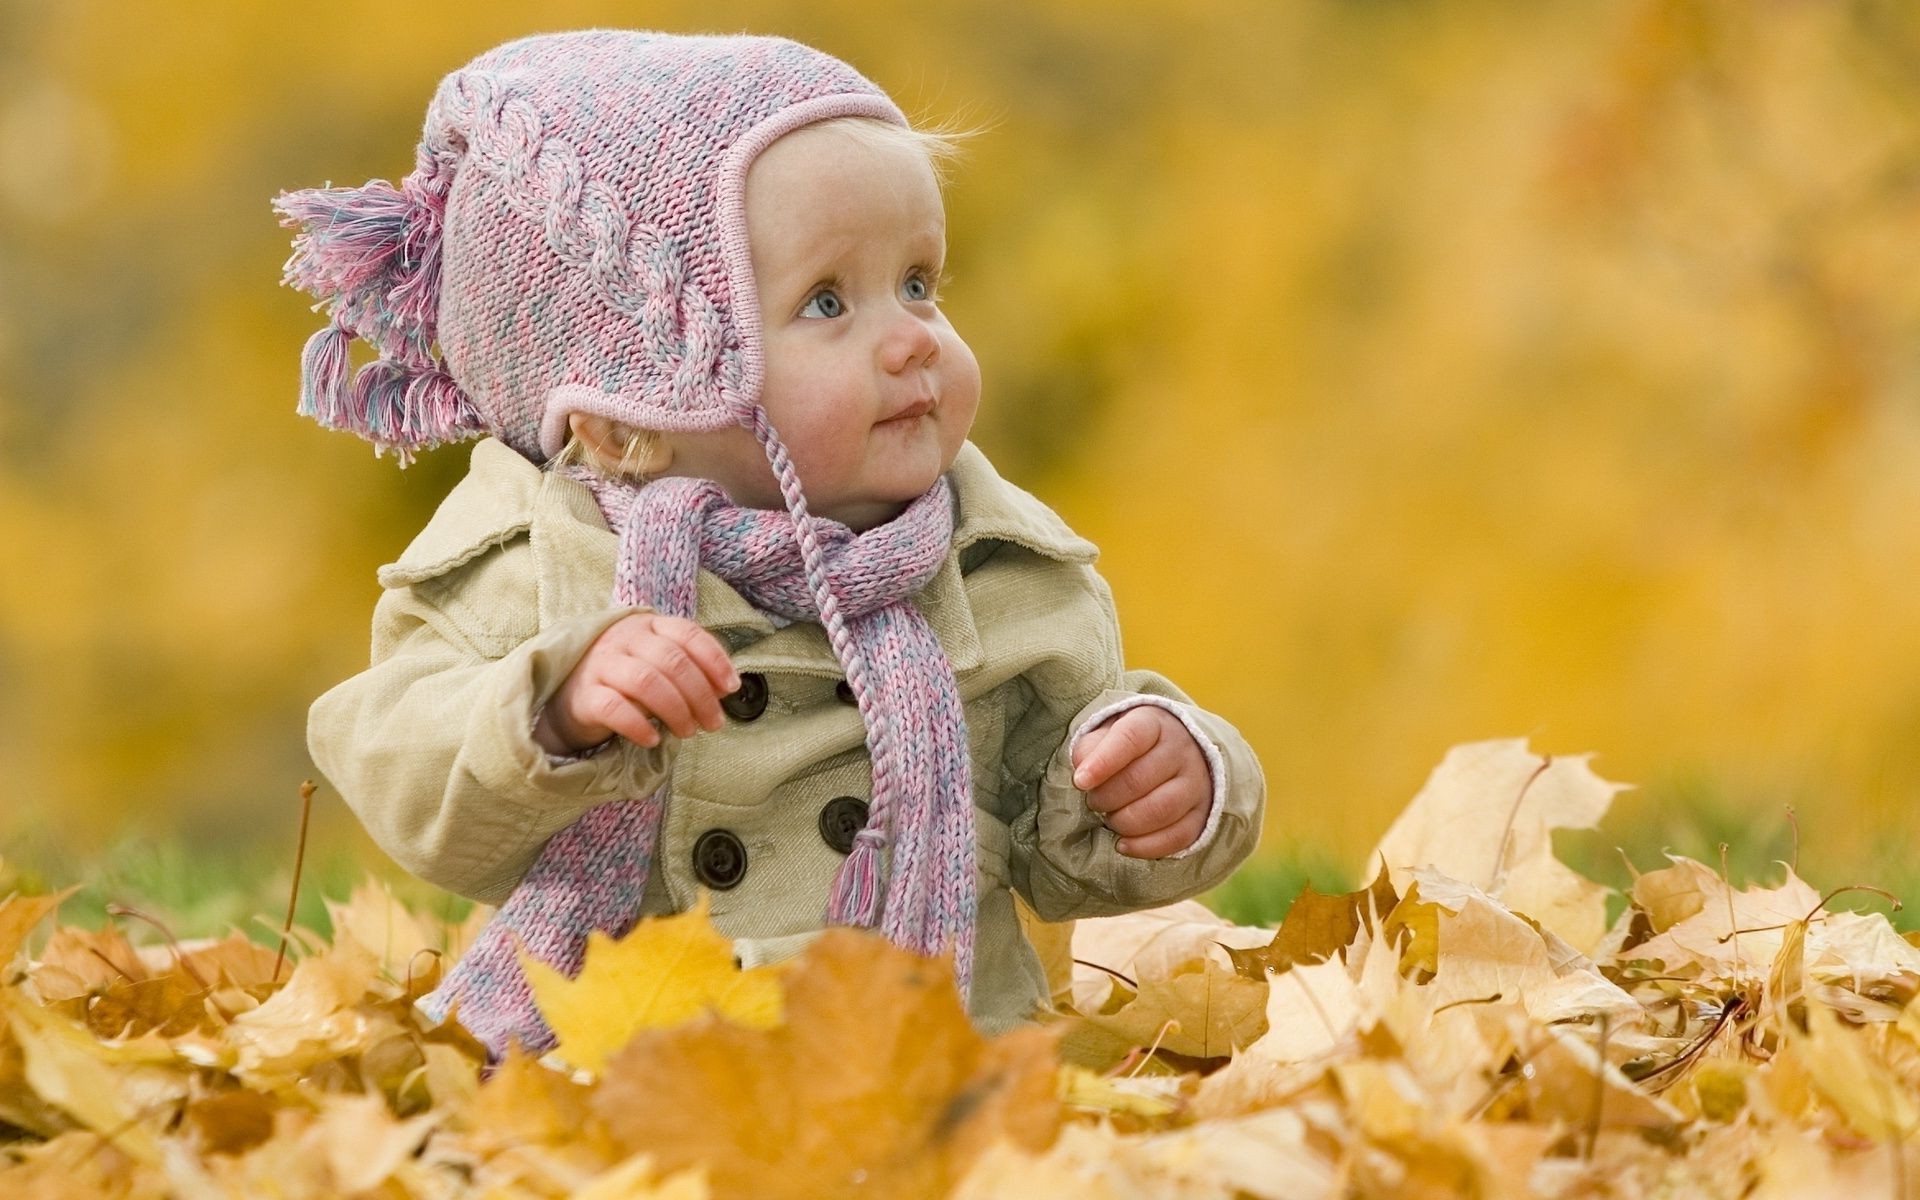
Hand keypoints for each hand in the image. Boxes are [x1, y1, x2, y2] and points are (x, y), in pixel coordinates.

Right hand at [535, 612, 739, 754]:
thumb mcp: (659, 667)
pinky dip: (639, 725)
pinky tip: (653, 738)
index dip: (715, 660)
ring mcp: (601, 663)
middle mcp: (624, 638)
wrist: (570, 696)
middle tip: (713, 723)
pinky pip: (615, 707)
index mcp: (649, 625)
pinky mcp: (585, 694)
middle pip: (672, 660)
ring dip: (676, 710)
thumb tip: (726, 688)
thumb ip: (691, 670)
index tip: (731, 688)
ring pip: (646, 681)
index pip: (688, 633)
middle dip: (700, 695)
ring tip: (688, 731)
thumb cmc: (626, 681)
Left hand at [1070, 705, 1212, 858]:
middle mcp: (1181, 750)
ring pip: (1160, 810)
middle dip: (1107, 798)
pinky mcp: (1202, 813)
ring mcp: (1196, 782)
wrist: (1175, 751)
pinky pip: (1177, 836)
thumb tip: (1084, 777)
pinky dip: (1145, 846)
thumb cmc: (1129, 746)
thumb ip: (1089, 750)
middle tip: (1094, 802)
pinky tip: (1123, 844)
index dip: (1103, 762)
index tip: (1080, 782)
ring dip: (1124, 822)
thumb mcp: (1106, 734)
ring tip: (1109, 820)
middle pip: (1140, 779)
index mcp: (1154, 723)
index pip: (1130, 738)